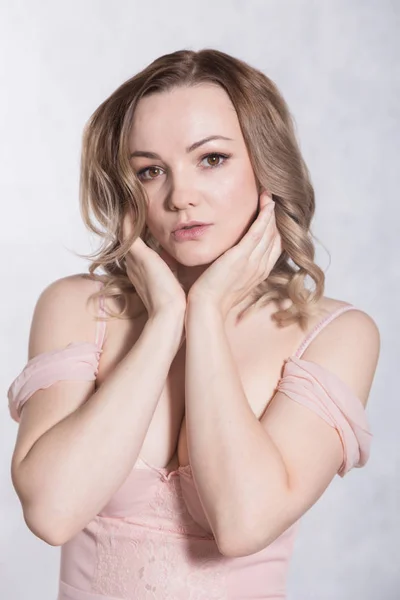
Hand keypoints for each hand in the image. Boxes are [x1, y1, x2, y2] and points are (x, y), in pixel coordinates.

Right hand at [121, 213, 186, 317]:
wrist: (172, 314)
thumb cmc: (180, 303)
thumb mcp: (179, 282)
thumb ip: (181, 272)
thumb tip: (194, 263)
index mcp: (145, 272)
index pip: (141, 248)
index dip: (143, 234)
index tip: (150, 221)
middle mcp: (135, 265)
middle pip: (132, 238)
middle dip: (133, 222)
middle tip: (135, 203)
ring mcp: (134, 260)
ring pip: (128, 232)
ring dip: (130, 216)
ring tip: (133, 198)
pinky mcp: (139, 256)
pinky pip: (129, 231)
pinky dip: (129, 217)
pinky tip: (131, 203)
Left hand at [187, 191, 282, 318]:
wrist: (206, 307)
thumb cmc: (211, 296)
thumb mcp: (227, 280)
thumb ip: (230, 266)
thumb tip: (222, 255)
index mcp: (258, 273)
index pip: (274, 247)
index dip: (275, 229)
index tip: (271, 213)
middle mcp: (260, 266)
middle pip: (276, 236)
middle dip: (276, 216)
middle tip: (272, 197)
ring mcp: (253, 261)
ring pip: (270, 230)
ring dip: (271, 211)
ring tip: (269, 194)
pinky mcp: (242, 256)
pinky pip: (259, 231)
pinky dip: (265, 214)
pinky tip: (266, 201)